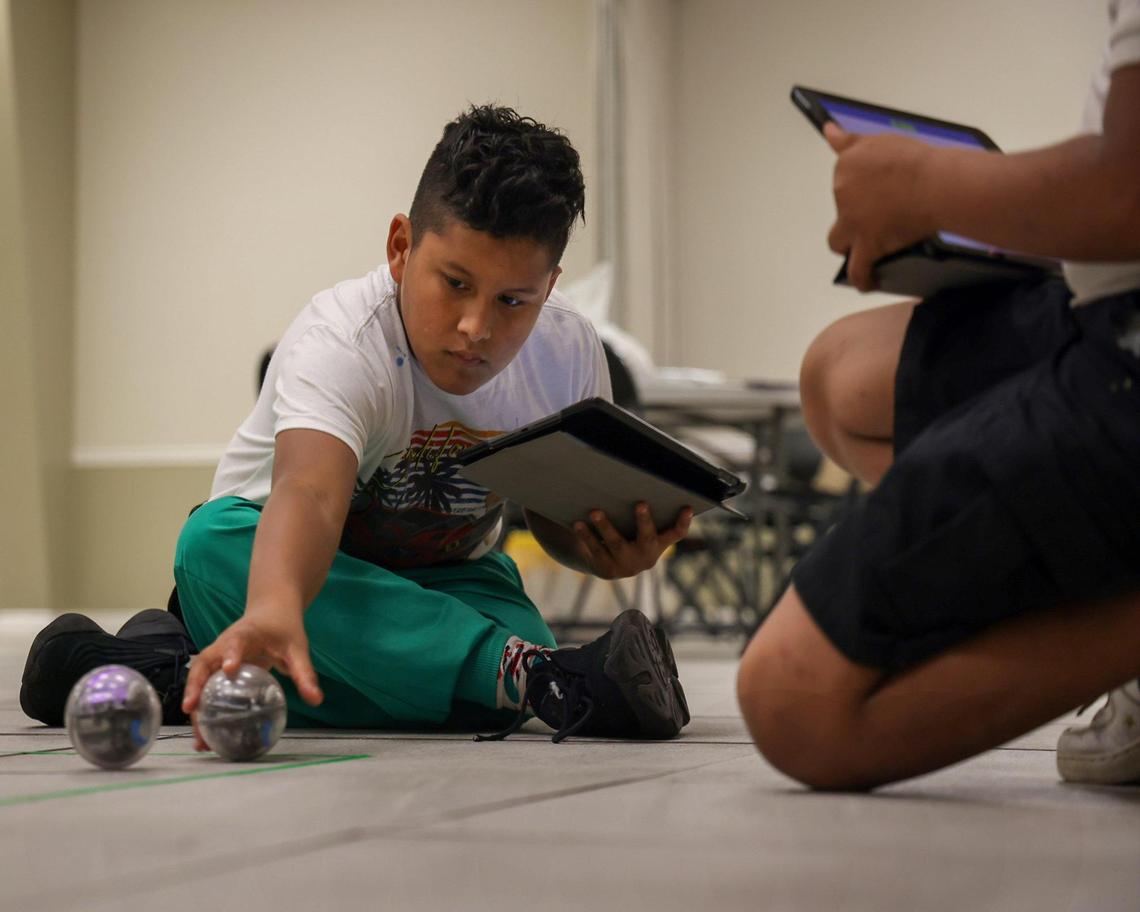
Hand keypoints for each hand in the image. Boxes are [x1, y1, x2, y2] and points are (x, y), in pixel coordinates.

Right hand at [181, 612, 322, 751]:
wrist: (272, 611)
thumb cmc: (283, 628)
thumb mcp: (297, 648)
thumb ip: (304, 673)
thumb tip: (317, 700)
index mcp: (245, 634)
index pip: (234, 641)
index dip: (230, 654)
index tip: (229, 670)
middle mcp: (224, 645)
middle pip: (203, 664)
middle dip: (195, 686)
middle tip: (191, 710)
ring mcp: (218, 657)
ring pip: (199, 679)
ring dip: (194, 706)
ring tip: (199, 737)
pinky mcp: (217, 669)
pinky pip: (205, 687)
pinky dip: (202, 709)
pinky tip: (206, 734)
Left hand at [572, 503, 692, 579]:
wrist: (605, 563)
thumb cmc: (627, 535)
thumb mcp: (639, 528)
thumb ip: (643, 513)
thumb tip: (635, 474)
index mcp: (659, 544)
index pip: (676, 534)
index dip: (683, 521)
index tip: (687, 506)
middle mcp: (646, 556)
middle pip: (647, 537)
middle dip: (644, 520)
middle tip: (640, 503)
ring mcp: (627, 565)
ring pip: (617, 543)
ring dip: (606, 526)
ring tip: (594, 511)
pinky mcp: (607, 570)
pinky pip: (596, 550)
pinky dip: (586, 536)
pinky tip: (578, 523)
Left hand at [824, 122, 935, 291]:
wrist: (935, 183)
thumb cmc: (915, 160)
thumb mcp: (879, 141)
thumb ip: (849, 141)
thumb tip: (828, 130)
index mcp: (845, 167)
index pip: (843, 181)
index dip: (859, 189)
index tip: (876, 191)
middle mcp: (842, 193)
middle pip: (842, 210)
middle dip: (856, 214)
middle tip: (884, 212)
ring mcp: (853, 222)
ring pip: (839, 241)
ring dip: (850, 244)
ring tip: (867, 245)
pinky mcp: (867, 244)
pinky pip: (857, 269)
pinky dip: (862, 277)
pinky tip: (868, 282)